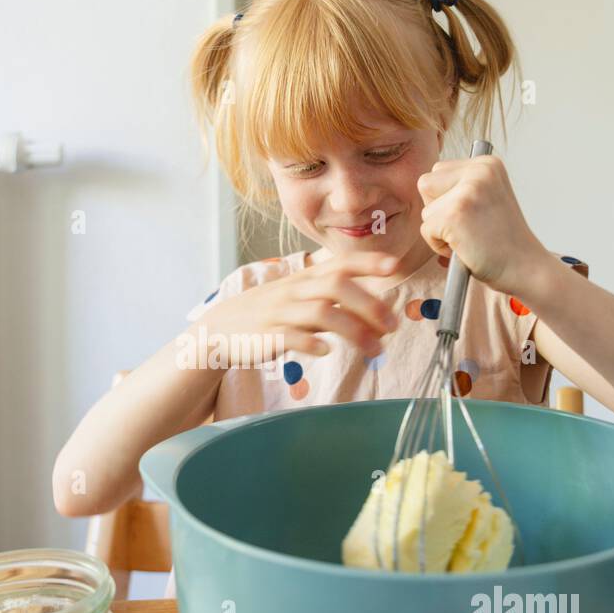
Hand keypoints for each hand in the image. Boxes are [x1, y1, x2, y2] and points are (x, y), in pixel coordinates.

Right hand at [196, 251, 400, 361]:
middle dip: (369, 304)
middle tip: (393, 326)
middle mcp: (294, 290)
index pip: (339, 263)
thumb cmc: (269, 314)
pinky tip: (326, 350)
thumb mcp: (301, 299)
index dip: (367, 262)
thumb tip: (377, 312)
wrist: (218, 329)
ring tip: (375, 349)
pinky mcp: (266, 336)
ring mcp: (279, 312)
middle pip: (336, 286)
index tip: (394, 265)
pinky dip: (310, 342)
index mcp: (305, 279)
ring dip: (353, 330)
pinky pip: (289, 336)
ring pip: (320, 312)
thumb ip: (335, 303)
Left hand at [418, 155, 547, 297]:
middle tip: (468, 227)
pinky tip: (465, 248)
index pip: (438, 172)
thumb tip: (425, 186)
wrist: (525, 268)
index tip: (473, 215)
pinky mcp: (455, 214)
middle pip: (426, 184)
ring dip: (440, 231)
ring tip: (469, 238)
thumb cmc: (503, 241)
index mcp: (487, 163)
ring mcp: (467, 191)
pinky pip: (426, 230)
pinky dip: (439, 246)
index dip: (446, 199)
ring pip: (426, 210)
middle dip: (437, 210)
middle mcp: (479, 171)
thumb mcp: (488, 197)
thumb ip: (461, 186)